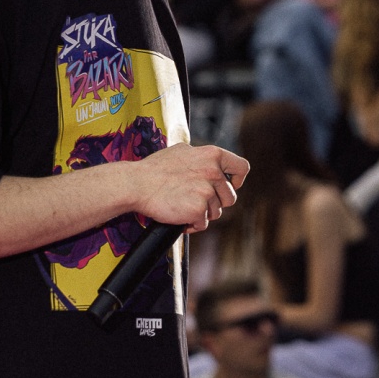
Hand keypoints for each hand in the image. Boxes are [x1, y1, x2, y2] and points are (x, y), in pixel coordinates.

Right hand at [130, 142, 248, 232]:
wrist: (136, 184)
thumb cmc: (154, 170)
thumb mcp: (182, 152)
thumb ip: (201, 158)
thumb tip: (212, 163)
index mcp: (212, 155)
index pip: (242, 167)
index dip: (238, 180)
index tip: (230, 185)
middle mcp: (213, 172)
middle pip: (230, 196)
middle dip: (215, 202)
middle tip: (196, 201)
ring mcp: (207, 192)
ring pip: (216, 212)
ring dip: (202, 214)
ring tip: (183, 207)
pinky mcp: (198, 209)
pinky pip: (202, 224)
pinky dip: (192, 225)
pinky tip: (179, 217)